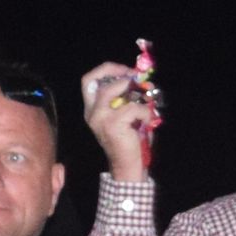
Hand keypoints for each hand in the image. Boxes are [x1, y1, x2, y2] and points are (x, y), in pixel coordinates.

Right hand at [79, 62, 157, 185]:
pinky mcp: (112, 125)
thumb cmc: (130, 140)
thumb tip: (140, 80)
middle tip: (136, 80)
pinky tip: (147, 121)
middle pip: (96, 82)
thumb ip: (127, 98)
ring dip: (134, 93)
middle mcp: (92, 113)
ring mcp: (100, 119)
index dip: (106, 70)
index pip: (88, 81)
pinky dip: (145, 112)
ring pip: (114, 91)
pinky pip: (132, 108)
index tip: (125, 71)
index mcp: (92, 110)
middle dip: (119, 75)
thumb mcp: (125, 115)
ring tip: (145, 103)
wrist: (128, 166)